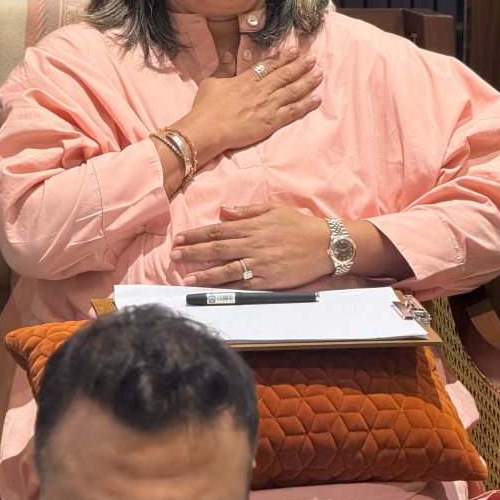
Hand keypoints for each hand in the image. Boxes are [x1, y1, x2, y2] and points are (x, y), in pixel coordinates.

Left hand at [171, 202, 330, 288]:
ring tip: (186, 277)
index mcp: (253, 226)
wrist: (325, 245)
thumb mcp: (274, 209)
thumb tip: (223, 210)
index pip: (218, 229)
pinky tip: (212, 289)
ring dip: (205, 273)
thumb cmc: (299, 225)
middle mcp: (254, 245)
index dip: (197, 234)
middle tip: (174, 255)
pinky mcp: (269, 281)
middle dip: (194, 252)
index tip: (180, 237)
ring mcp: (261, 264)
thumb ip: (247, 211)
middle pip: (217, 248)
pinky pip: (243, 285)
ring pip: (227, 269)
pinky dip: (226, 288)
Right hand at [177, 47, 322, 164]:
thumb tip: (227, 55)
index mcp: (246, 79)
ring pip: (292, 90)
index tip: (295, 50)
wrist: (208, 129)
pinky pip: (293, 112)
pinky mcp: (271, 122)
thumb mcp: (212, 82)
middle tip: (313, 58)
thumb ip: (223, 69)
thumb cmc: (206, 107)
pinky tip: (317, 99)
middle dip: (301, 65)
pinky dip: (306, 105)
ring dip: (308, 81)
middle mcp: (261, 89)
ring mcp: (268, 105)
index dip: (284, 57)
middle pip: (285, 75)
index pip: (269, 65)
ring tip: (319, 74)